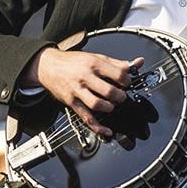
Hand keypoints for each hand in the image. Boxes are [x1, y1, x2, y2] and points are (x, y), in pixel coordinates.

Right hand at [27, 48, 143, 136]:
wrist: (48, 66)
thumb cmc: (73, 62)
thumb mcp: (96, 57)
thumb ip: (117, 63)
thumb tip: (138, 63)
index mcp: (94, 64)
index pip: (118, 74)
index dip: (127, 81)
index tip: (127, 83)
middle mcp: (86, 78)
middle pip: (109, 91)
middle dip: (120, 96)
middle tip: (121, 96)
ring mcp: (78, 91)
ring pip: (97, 104)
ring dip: (110, 107)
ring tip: (112, 105)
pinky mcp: (71, 103)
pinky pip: (86, 118)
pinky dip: (98, 127)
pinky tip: (107, 130)